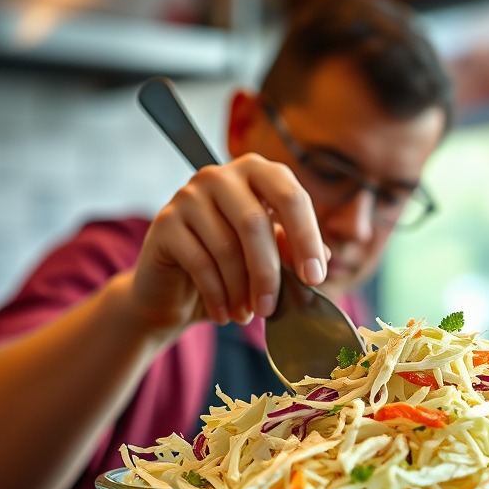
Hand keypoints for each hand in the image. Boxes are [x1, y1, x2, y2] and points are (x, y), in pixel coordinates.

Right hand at [129, 154, 328, 331]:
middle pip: (255, 223)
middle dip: (268, 273)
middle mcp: (220, 176)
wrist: (172, 290)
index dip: (307, 239)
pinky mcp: (164, 222)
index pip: (291, 196)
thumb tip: (324, 256)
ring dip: (241, 290)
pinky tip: (224, 314)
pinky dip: (217, 295)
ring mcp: (189, 195)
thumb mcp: (267, 259)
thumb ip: (291, 250)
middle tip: (272, 309)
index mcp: (256, 173)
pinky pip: (199, 262)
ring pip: (226, 247)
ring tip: (246, 315)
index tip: (315, 278)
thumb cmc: (228, 269)